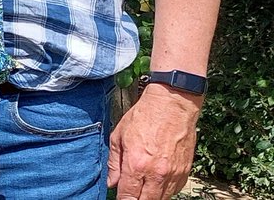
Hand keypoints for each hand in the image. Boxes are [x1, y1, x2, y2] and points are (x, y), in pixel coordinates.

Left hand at [108, 83, 201, 199]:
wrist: (172, 106)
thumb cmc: (144, 117)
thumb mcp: (119, 136)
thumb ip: (114, 163)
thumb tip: (111, 183)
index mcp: (137, 164)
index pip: (128, 196)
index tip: (120, 198)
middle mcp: (156, 174)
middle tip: (131, 194)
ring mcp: (173, 175)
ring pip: (161, 199)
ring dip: (150, 197)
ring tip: (142, 188)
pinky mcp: (185, 173)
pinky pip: (174, 191)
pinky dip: (164, 191)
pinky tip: (156, 182)